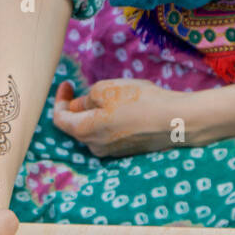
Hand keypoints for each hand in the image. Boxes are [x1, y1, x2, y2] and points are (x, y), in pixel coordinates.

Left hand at [52, 79, 201, 157]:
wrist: (175, 121)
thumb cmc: (138, 102)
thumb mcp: (105, 89)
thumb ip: (86, 98)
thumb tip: (80, 105)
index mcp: (83, 131)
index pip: (59, 118)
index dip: (60, 99)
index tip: (67, 83)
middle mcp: (93, 147)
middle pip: (76, 125)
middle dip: (77, 106)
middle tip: (84, 88)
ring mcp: (111, 152)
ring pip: (94, 130)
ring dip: (94, 114)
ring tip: (108, 97)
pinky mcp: (126, 151)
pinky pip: (109, 134)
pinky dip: (109, 121)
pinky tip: (124, 109)